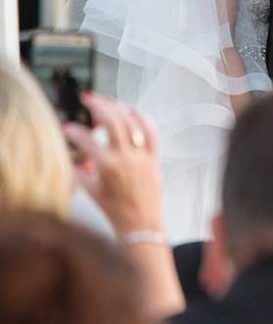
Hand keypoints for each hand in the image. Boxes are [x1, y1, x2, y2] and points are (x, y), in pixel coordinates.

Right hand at [64, 93, 163, 236]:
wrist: (141, 225)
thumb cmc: (115, 210)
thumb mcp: (91, 191)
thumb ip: (80, 172)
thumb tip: (73, 158)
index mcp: (107, 167)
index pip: (86, 140)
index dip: (73, 131)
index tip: (67, 128)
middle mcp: (126, 158)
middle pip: (112, 120)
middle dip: (98, 105)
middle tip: (88, 98)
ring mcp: (143, 156)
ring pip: (132, 121)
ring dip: (119, 107)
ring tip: (108, 102)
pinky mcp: (155, 157)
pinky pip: (152, 131)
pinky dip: (143, 117)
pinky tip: (132, 110)